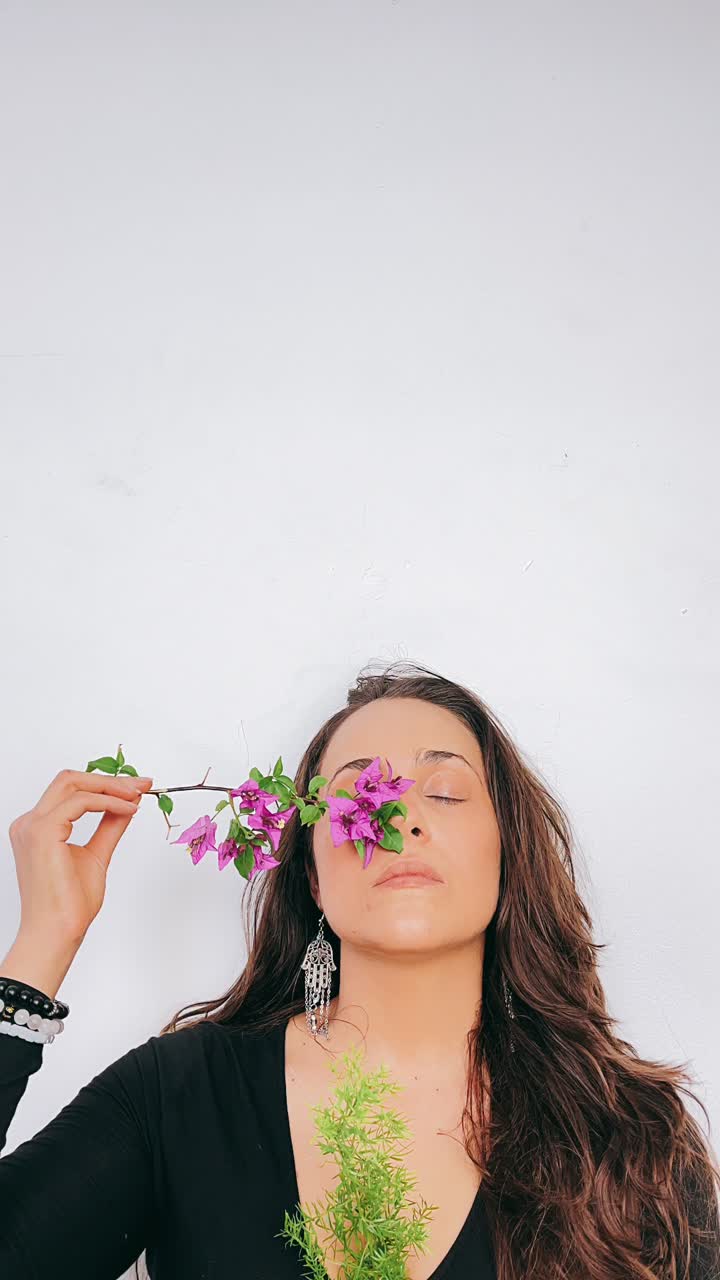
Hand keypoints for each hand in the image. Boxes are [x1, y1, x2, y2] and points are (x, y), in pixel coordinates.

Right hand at [7, 769, 152, 947]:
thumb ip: (110, 826)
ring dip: (110, 786)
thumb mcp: (97, 854)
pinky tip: (127, 810)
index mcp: (37, 828)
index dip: (105, 784)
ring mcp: (32, 826)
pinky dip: (108, 802)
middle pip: (69, 779)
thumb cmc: (69, 904)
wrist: (57, 931)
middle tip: (141, 784)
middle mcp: (30, 823)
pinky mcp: (42, 831)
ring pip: (73, 783)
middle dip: (109, 779)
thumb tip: (128, 803)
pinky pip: (81, 801)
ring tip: (137, 795)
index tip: (136, 787)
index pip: (70, 790)